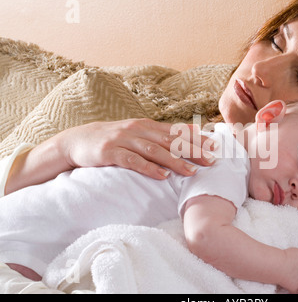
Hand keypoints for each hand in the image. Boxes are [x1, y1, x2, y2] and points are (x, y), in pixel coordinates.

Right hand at [54, 118, 214, 178]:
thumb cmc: (114, 140)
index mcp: (146, 125)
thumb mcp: (137, 134)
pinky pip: (133, 161)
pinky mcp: (111, 153)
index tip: (215, 146)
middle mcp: (138, 130)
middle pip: (170, 140)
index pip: (176, 131)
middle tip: (211, 160)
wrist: (78, 140)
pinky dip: (149, 168)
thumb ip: (159, 136)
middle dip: (192, 150)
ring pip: (155, 150)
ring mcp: (124, 140)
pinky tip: (162, 175)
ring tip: (192, 172)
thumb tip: (188, 138)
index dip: (197, 139)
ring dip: (175, 161)